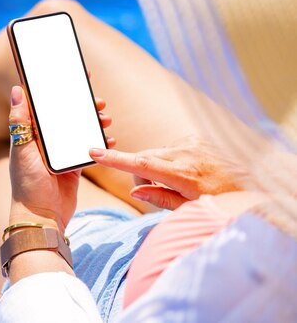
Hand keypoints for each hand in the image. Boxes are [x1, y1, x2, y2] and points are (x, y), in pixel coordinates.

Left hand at [8, 86, 113, 232]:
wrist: (42, 216)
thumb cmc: (27, 184)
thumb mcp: (23, 150)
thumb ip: (21, 121)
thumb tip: (17, 89)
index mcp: (31, 132)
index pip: (44, 104)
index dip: (56, 88)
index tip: (73, 75)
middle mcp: (46, 140)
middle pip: (66, 114)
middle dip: (82, 104)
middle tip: (97, 99)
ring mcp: (61, 152)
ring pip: (80, 129)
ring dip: (94, 121)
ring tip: (106, 118)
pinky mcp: (74, 165)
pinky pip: (89, 148)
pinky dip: (100, 142)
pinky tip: (109, 139)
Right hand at [89, 135, 252, 209]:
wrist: (254, 185)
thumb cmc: (223, 202)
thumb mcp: (191, 209)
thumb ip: (161, 198)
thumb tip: (135, 191)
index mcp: (183, 175)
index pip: (141, 164)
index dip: (115, 159)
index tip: (94, 152)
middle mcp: (186, 154)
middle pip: (144, 158)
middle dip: (139, 174)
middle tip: (150, 191)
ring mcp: (192, 143)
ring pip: (156, 154)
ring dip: (155, 167)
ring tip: (176, 184)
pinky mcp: (196, 139)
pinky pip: (170, 148)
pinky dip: (169, 160)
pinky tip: (186, 172)